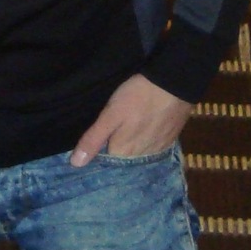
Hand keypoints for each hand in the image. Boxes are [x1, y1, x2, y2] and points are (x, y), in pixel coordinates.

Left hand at [70, 74, 191, 166]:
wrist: (174, 83)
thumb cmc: (138, 97)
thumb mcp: (110, 115)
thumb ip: (94, 139)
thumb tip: (76, 164)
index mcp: (124, 153)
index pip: (105, 166)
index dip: (96, 159)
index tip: (87, 153)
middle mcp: (141, 157)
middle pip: (122, 163)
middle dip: (113, 156)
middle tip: (105, 142)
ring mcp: (157, 150)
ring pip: (137, 157)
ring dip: (129, 152)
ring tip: (122, 139)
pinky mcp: (168, 141)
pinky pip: (151, 150)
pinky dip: (144, 146)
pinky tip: (140, 136)